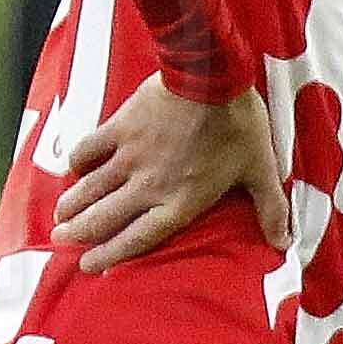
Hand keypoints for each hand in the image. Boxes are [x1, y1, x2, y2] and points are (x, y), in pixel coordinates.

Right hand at [61, 76, 284, 272]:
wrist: (210, 76)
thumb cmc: (239, 126)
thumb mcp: (260, 169)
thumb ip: (270, 208)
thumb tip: (285, 243)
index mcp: (180, 203)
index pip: (138, 238)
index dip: (110, 255)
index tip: (88, 267)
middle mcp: (148, 186)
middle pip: (105, 218)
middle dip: (81, 233)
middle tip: (60, 240)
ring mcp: (130, 158)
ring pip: (91, 189)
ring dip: (72, 205)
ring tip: (58, 218)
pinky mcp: (119, 128)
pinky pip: (89, 150)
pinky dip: (77, 162)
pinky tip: (71, 169)